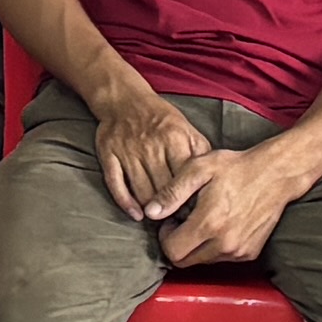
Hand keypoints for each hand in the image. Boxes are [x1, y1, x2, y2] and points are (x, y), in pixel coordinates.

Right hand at [88, 81, 207, 222]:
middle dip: (172, 209)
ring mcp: (127, 151)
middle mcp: (150, 145)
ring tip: (162, 219)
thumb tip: (213, 179)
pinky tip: (136, 215)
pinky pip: (116, 184)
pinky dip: (126, 203)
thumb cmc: (160, 118)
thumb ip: (200, 152)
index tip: (195, 213)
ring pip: (141, 190)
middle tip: (178, 222)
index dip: (189, 199)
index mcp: (173, 138)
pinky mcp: (108, 154)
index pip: (184, 178)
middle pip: (162, 188)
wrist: (124, 98)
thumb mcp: (187, 128)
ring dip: (152, 210)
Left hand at [148, 121, 297, 274]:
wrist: (275, 174)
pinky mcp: (250, 253)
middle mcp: (225, 243)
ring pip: (203, 261)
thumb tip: (150, 213)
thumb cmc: (235, 167)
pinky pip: (221, 258)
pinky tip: (219, 224)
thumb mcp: (198, 168)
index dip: (165, 236)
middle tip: (183, 221)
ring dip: (196, 246)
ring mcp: (239, 251)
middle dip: (177, 244)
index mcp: (209, 223)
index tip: (171, 220)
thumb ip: (172, 192)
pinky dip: (214, 247)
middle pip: (185, 262)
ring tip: (202, 219)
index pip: (173, 251)